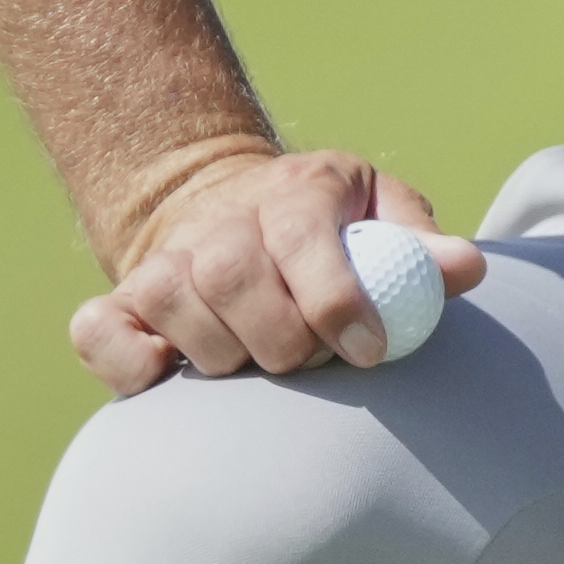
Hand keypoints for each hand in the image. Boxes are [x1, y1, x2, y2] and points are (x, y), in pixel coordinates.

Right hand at [70, 143, 487, 397]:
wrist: (239, 211)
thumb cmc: (333, 232)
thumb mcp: (384, 217)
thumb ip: (421, 246)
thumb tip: (463, 270)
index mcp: (297, 189)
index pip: (304, 237)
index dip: (336, 299)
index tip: (368, 350)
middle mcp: (221, 218)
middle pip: (230, 273)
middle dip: (281, 337)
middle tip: (313, 364)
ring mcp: (164, 258)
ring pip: (172, 301)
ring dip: (222, 353)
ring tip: (260, 364)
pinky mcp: (122, 300)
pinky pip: (100, 331)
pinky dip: (130, 362)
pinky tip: (173, 374)